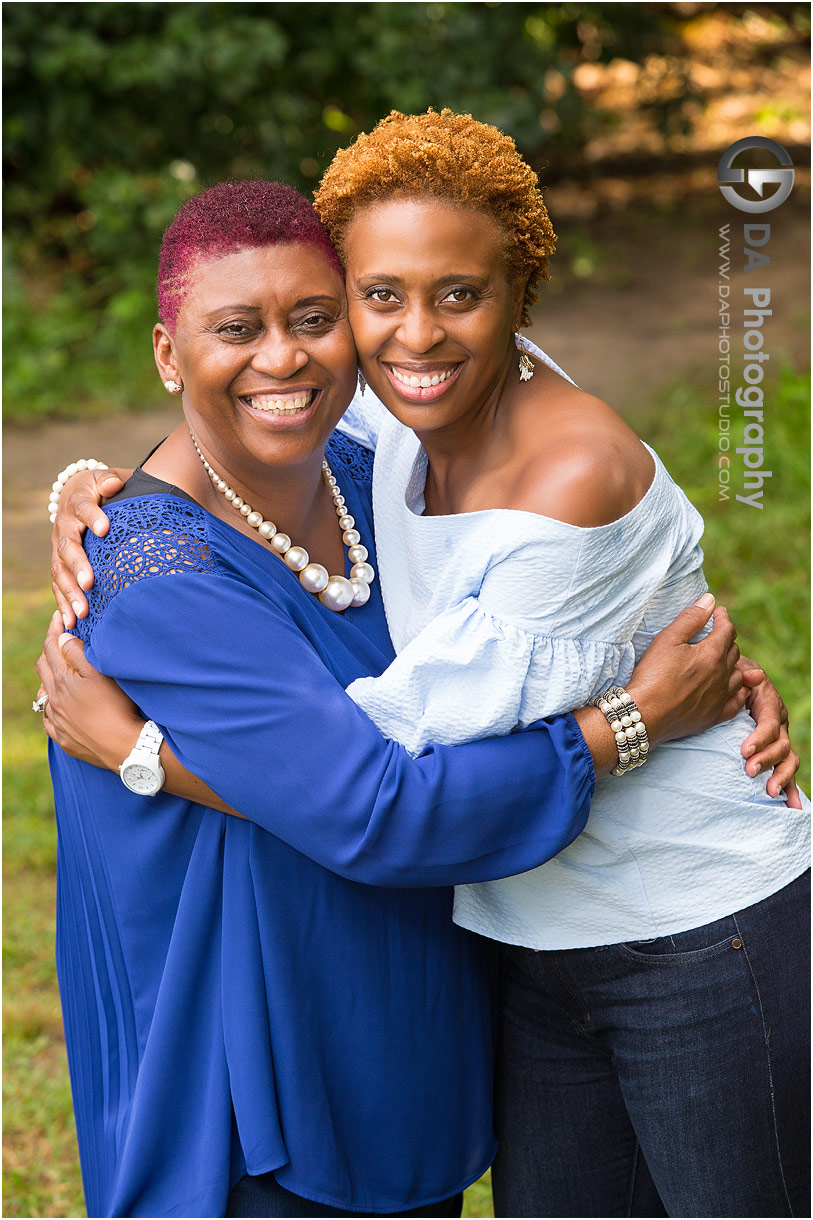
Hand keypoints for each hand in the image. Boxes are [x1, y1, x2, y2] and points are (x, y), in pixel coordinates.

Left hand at [36, 611, 142, 768]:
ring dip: (49, 680)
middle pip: (43, 668)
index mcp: (63, 680)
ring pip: (44, 695)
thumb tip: (62, 638)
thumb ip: (78, 653)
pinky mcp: (63, 739)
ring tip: (59, 673)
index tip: (59, 617)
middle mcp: (54, 700)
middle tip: (60, 640)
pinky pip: (49, 720)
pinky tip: (60, 707)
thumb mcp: (101, 673)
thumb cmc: (117, 706)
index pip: (52, 647)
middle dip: (50, 650)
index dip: (54, 629)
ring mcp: (57, 721)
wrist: (125, 747)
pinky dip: (52, 708)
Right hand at [51, 466, 129, 627]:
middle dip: (78, 566)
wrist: (79, 495)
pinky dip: (64, 604)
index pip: (84, 508)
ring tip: (82, 613)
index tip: (105, 528)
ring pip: (60, 572)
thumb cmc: (102, 490)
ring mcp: (59, 548)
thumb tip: (115, 483)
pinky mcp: (60, 564)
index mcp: (78, 503)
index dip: (93, 517)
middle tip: (89, 583)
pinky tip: (71, 623)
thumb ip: (110, 482)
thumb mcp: (107, 480)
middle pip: (68, 547)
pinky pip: (58, 585)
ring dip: (70, 593)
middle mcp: (65, 527)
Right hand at [627, 594, 744, 746]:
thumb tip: (710, 600)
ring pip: (738, 675)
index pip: (727, 630)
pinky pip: (737, 701)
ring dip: (732, 664)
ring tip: (722, 660)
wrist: (645, 714)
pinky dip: (738, 690)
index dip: (723, 618)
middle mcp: (722, 675)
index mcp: (712, 654)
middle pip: (734, 651)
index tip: (717, 613)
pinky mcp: (715, 716)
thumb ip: (691, 618)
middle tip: (716, 635)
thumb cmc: (653, 674)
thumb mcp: (667, 639)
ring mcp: (721, 697)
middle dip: (726, 639)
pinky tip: (731, 687)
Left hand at [738, 656, 800, 804]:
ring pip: (787, 759)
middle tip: (749, 770)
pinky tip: (793, 808)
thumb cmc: (729, 676)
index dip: (760, 738)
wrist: (731, 678)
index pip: (769, 723)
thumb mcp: (735, 669)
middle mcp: (778, 722)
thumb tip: (754, 677)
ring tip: (769, 791)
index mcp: (769, 702)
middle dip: (766, 759)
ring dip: (781, 777)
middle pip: (780, 744)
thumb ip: (741, 674)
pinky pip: (787, 770)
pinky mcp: (775, 751)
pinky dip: (791, 790)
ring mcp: (779, 738)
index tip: (745, 750)